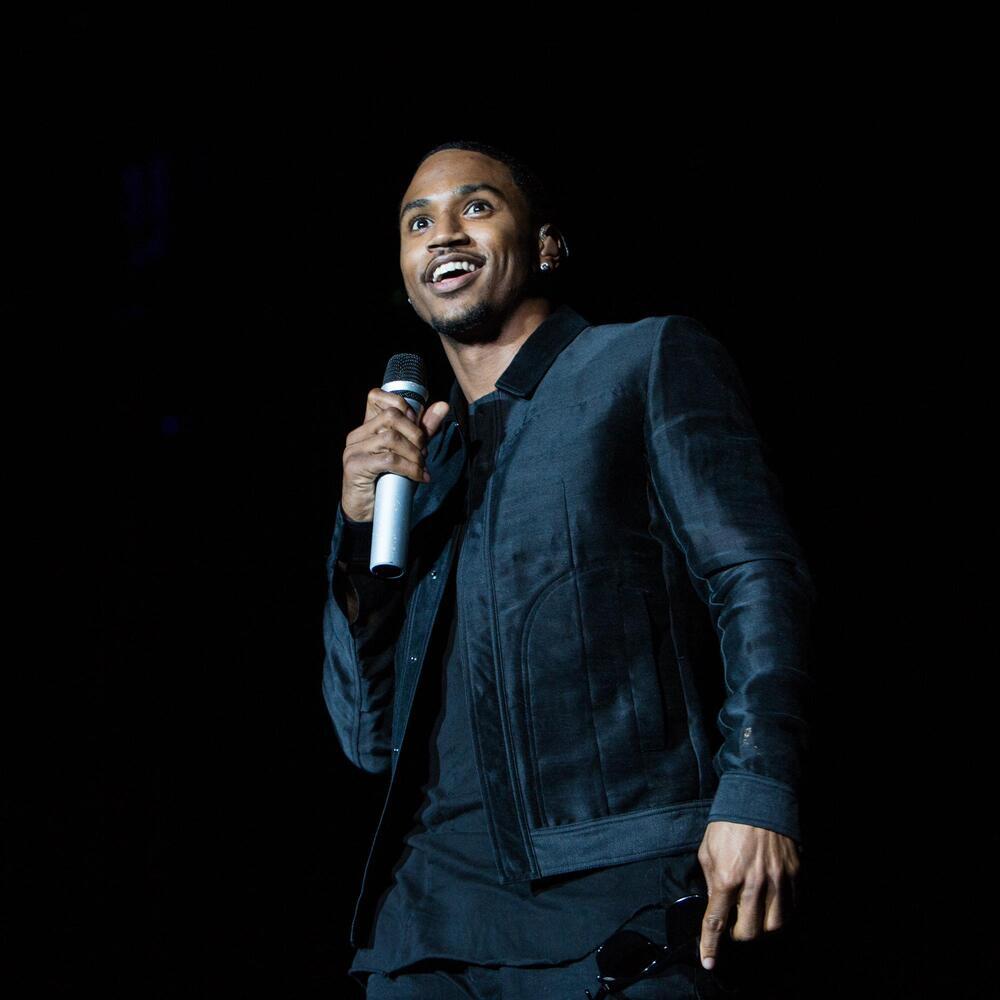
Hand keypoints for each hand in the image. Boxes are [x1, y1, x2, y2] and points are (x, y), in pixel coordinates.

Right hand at [341, 388, 450, 522]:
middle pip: (392, 416)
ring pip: (391, 438)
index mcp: (367, 426)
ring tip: (420, 467)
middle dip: (416, 434)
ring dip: (414, 454)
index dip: (402, 405)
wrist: (367, 512)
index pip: (376, 396)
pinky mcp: (355, 466)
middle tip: (424, 452)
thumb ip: (423, 429)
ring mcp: (353, 449)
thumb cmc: (388, 481)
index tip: (416, 426)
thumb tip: (443, 405)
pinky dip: (409, 468)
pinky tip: (418, 477)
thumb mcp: (409, 451)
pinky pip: (388, 460)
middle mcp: (357, 434)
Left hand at [696, 820, 799, 969]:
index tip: (709, 961)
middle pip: (749, 932)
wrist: (758, 799)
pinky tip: (773, 909)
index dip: (711, 945)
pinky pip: (792, 909)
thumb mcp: (707, 850)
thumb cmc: (728, 824)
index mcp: (727, 877)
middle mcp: (754, 884)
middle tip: (734, 928)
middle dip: (739, 937)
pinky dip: (782, 916)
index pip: (716, 921)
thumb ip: (711, 880)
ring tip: (754, 921)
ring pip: (774, 927)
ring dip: (762, 930)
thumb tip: (717, 904)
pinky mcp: (794, 876)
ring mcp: (777, 881)